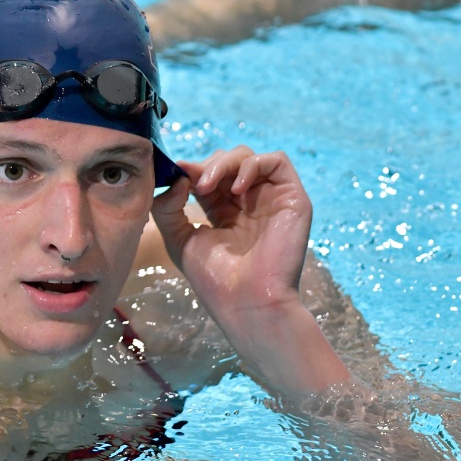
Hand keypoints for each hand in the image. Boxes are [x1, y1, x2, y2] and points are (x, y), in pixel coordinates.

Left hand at [151, 146, 311, 320]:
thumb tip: (177, 176)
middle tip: (192, 182)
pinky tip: (236, 189)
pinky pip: (277, 161)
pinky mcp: (292, 198)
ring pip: (249, 157)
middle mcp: (249, 203)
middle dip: (206, 166)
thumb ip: (167, 207)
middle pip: (228, 161)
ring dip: (224, 163)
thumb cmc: (215, 279)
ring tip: (206, 186)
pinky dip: (252, 165)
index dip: (191, 170)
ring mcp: (271, 199)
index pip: (208, 176)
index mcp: (224, 212)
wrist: (247, 303)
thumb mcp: (179, 239)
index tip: (174, 171)